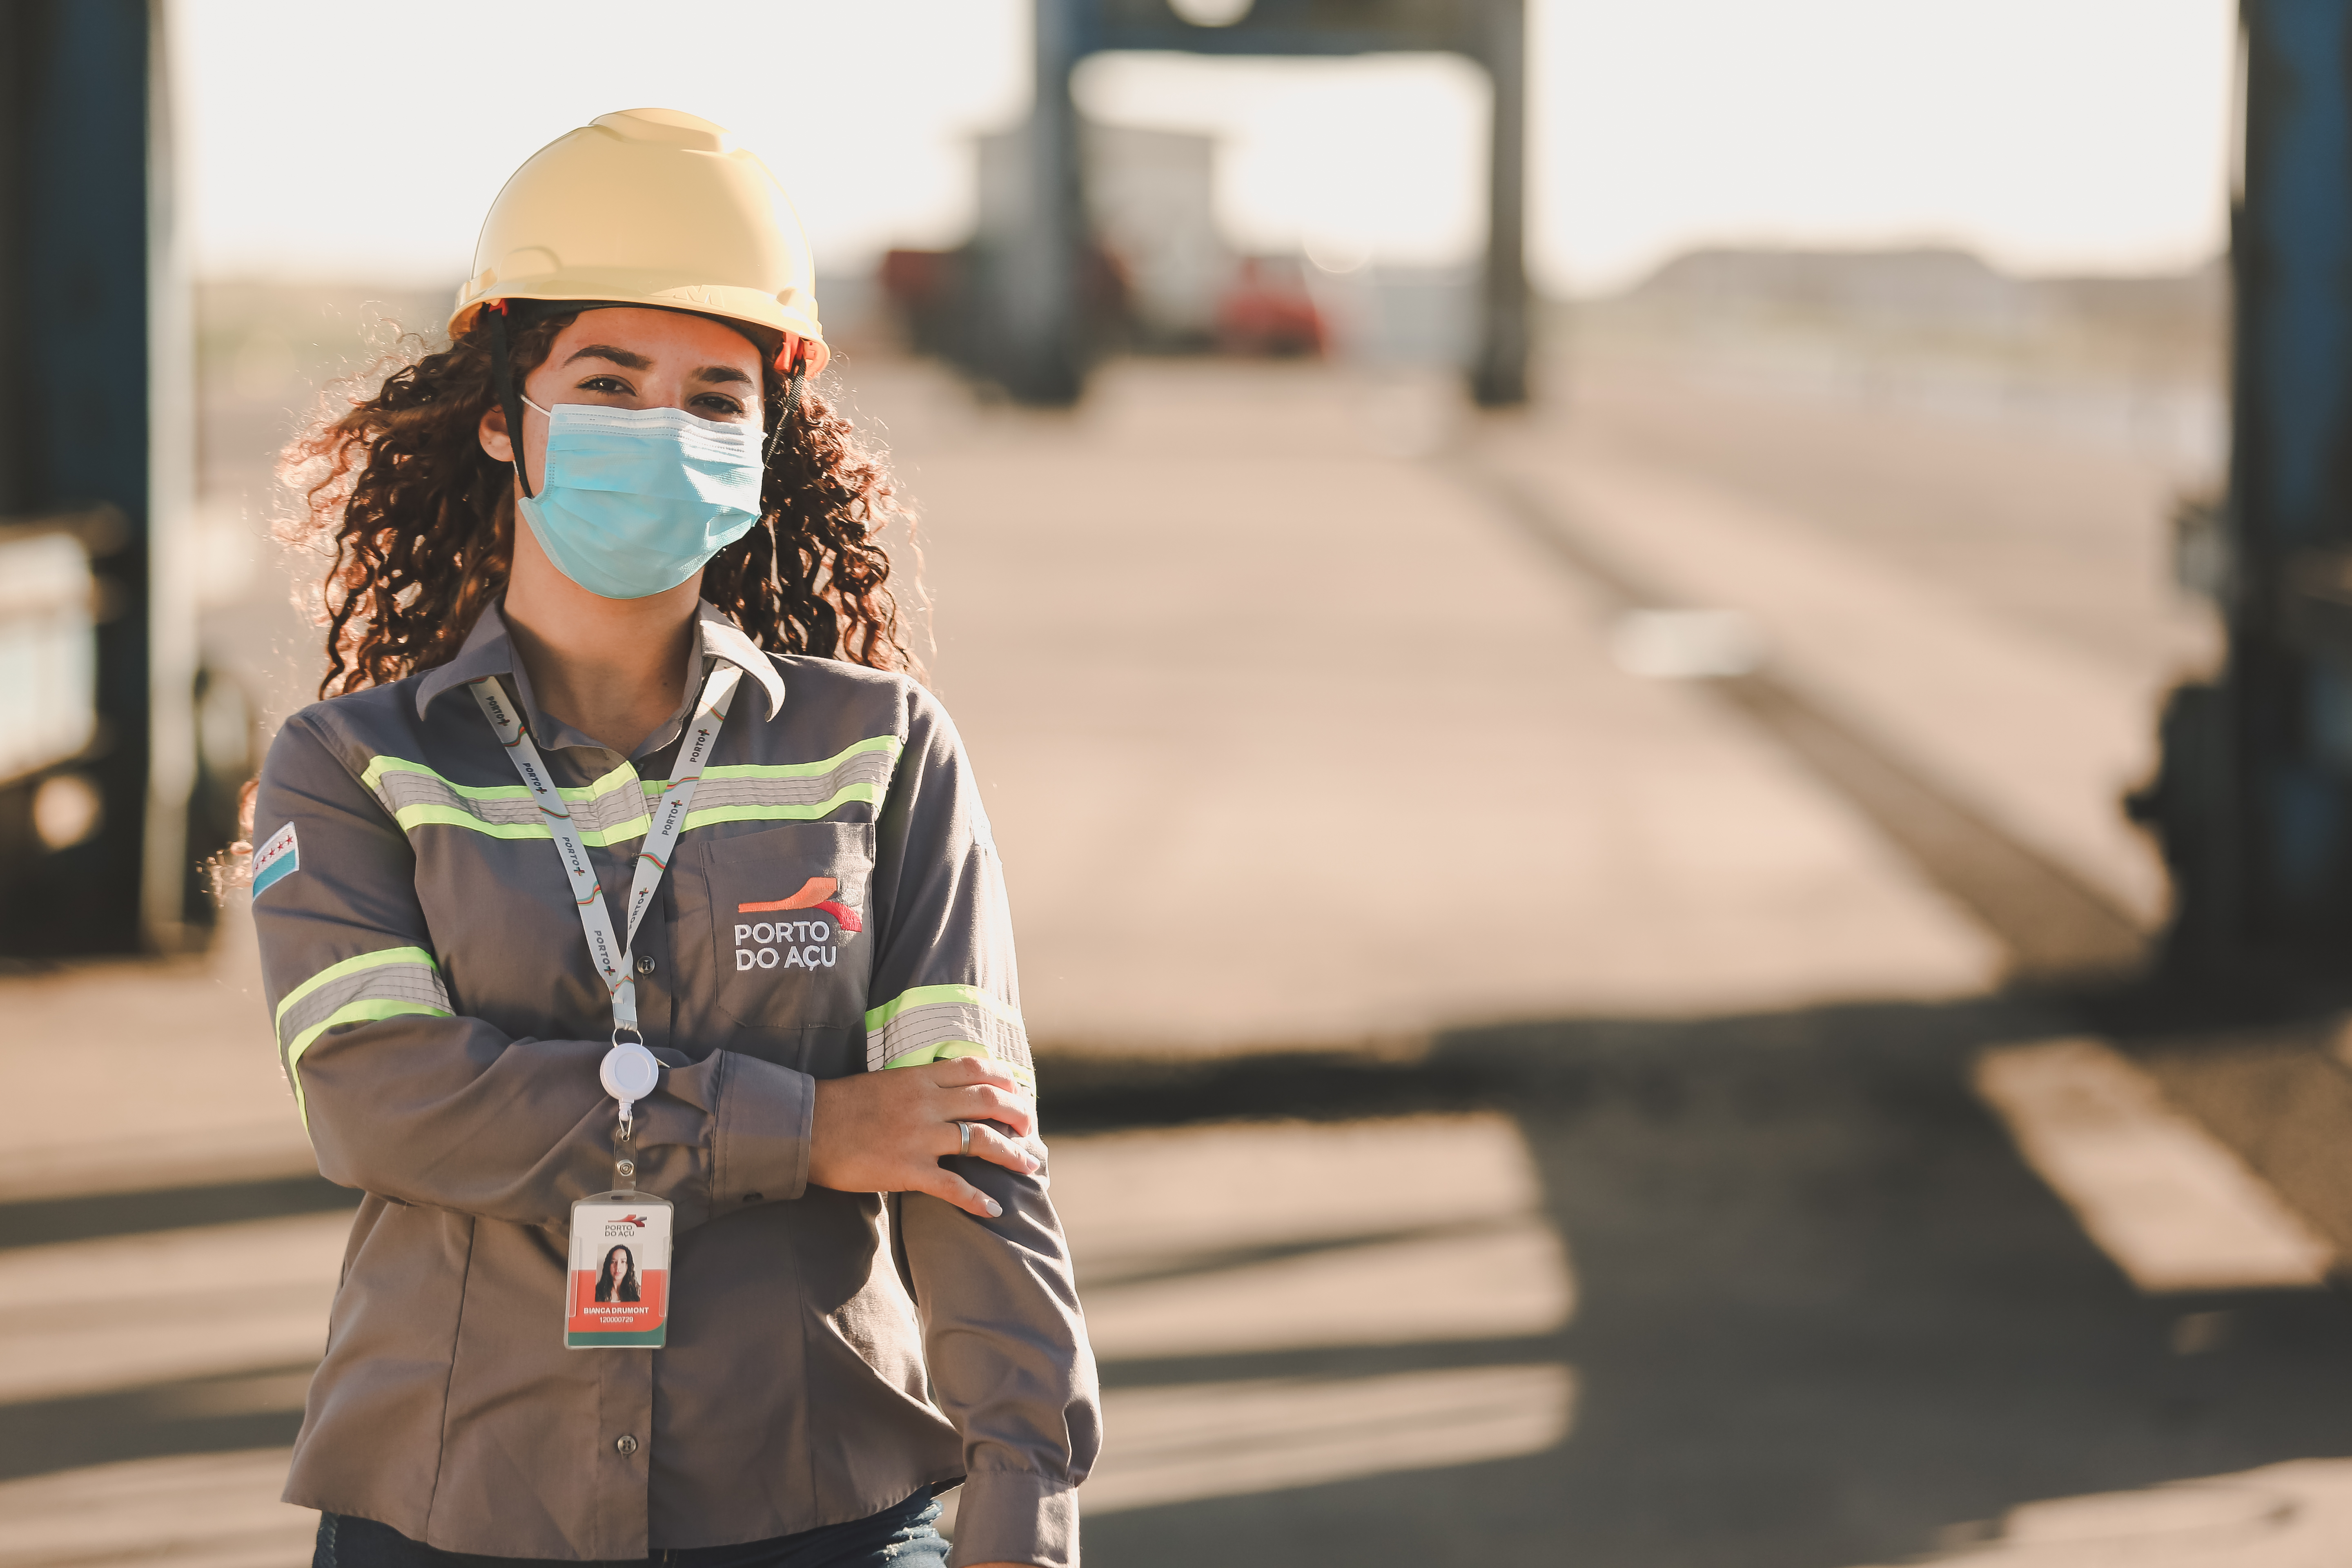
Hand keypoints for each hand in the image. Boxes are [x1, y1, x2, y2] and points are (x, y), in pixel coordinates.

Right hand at [809, 1055, 1039, 1218]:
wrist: (806, 1127)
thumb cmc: (841, 1105)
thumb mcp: (883, 1081)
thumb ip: (916, 1084)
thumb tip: (942, 1089)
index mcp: (919, 1078)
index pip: (974, 1069)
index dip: (1003, 1079)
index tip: (1017, 1090)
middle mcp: (926, 1104)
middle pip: (988, 1103)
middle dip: (1018, 1115)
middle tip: (1030, 1128)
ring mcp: (919, 1138)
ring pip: (981, 1141)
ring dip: (1012, 1154)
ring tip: (1029, 1165)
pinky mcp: (908, 1171)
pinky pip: (953, 1187)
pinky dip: (977, 1200)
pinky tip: (993, 1209)